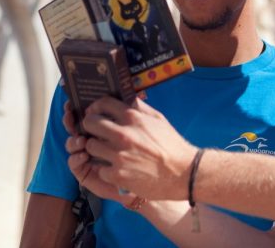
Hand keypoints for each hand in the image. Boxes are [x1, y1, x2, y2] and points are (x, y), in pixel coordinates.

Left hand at [80, 96, 196, 200]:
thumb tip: (126, 98)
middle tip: (95, 132)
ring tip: (104, 151)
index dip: (96, 107)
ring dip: (96, 148)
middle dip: (90, 126)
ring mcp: (119, 156)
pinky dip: (106, 170)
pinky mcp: (118, 175)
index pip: (103, 103)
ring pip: (91, 146)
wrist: (184, 173)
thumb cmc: (171, 144)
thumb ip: (140, 107)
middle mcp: (123, 134)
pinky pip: (100, 169)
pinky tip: (115, 169)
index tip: (95, 112)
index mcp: (133, 117)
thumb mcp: (158, 119)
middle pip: (90, 123)